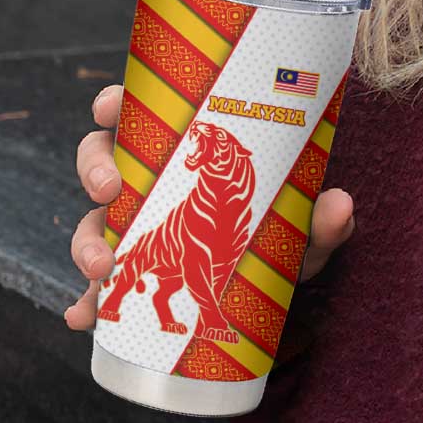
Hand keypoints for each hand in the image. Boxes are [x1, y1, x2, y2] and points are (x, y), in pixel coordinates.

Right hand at [63, 84, 354, 329]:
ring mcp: (136, 227)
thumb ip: (320, 219)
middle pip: (101, 160)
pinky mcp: (135, 274)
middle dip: (95, 170)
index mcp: (182, 153)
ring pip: (92, 220)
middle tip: (110, 191)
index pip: (140, 114)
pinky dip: (85, 302)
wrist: (272, 289)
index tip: (111, 107)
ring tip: (101, 268)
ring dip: (85, 241)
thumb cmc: (281, 238)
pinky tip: (81, 318)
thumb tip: (341, 205)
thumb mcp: (301, 229)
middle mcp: (151, 183)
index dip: (114, 103)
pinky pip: (99, 285)